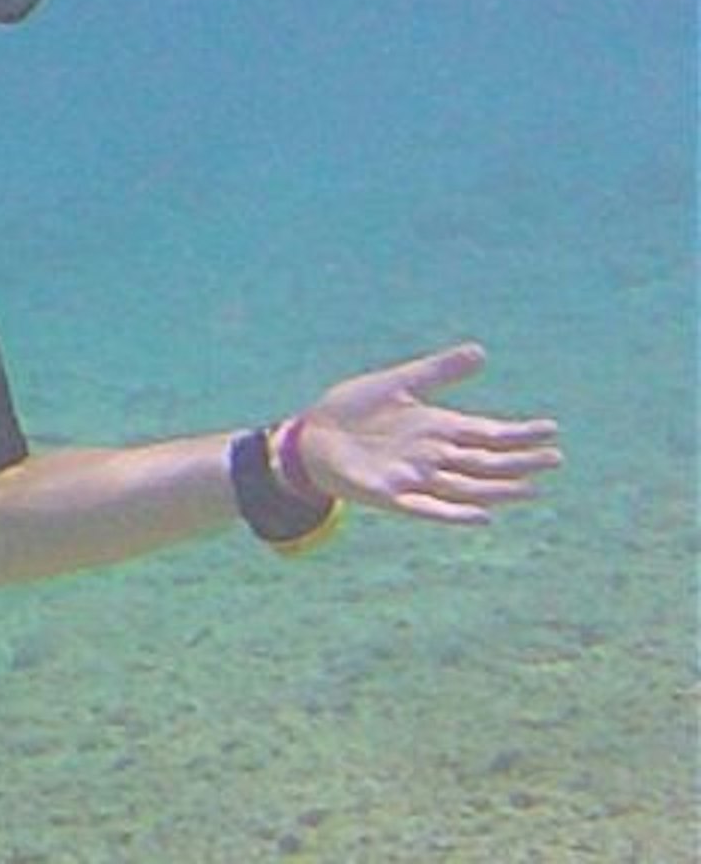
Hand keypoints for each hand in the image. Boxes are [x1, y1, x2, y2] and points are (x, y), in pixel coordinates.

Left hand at [289, 343, 561, 526]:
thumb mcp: (398, 384)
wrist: (311, 436)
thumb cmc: (355, 410)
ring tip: (532, 489)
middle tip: (556, 459)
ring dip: (499, 489)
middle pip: (486, 461)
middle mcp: (433, 456)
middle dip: (520, 461)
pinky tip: (482, 516)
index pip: (488, 433)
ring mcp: (415, 477)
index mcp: (438, 428)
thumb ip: (438, 371)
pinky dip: (455, 513)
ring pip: (467, 487)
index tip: (551, 430)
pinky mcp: (391, 495)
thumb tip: (481, 351)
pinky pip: (428, 508)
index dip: (518, 433)